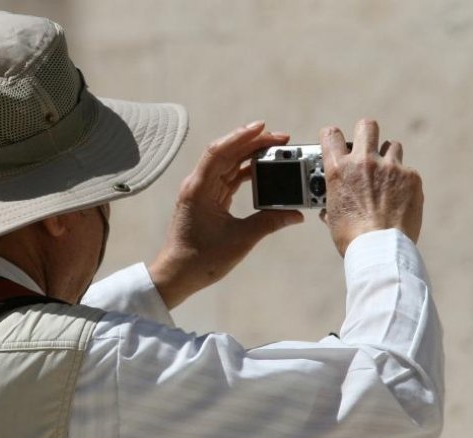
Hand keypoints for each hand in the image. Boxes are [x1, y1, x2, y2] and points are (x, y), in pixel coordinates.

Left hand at [149, 122, 303, 308]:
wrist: (177, 275)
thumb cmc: (200, 260)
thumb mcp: (240, 240)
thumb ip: (269, 222)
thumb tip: (295, 214)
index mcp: (199, 189)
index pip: (219, 152)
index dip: (241, 136)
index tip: (263, 127)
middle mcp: (198, 186)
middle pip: (226, 153)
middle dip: (253, 143)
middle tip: (282, 139)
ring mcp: (202, 192)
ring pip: (228, 164)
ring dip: (251, 156)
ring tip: (277, 151)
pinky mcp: (207, 201)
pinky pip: (228, 179)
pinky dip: (246, 172)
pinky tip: (264, 170)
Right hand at [320, 119, 422, 255]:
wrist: (379, 248)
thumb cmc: (351, 236)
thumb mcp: (332, 215)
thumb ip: (333, 199)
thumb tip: (329, 206)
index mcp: (339, 170)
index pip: (331, 135)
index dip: (332, 135)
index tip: (335, 140)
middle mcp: (364, 162)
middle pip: (366, 126)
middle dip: (365, 132)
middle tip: (365, 145)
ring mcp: (390, 167)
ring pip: (391, 145)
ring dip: (387, 157)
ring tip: (385, 176)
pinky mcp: (411, 177)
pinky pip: (407, 171)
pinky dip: (402, 182)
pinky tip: (398, 198)